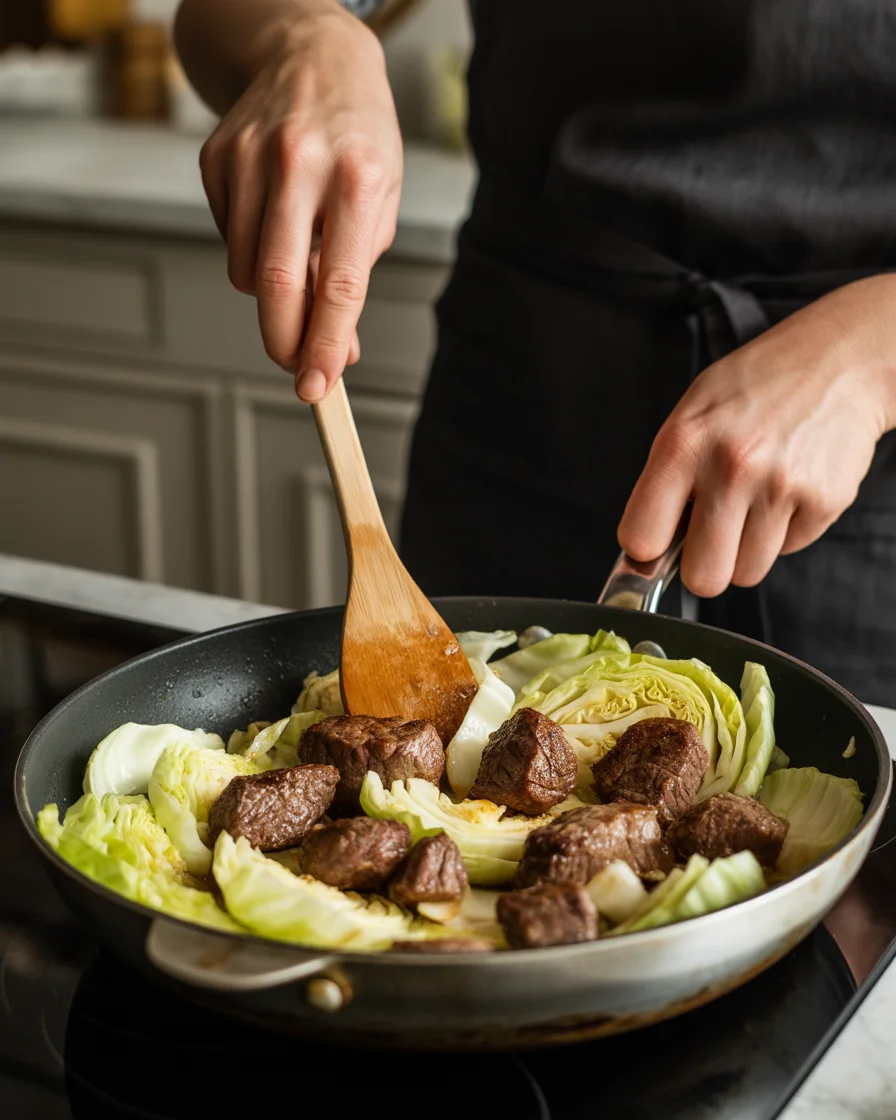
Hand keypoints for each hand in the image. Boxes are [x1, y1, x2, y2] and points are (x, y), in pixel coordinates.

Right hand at [198, 8, 401, 400]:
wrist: (311, 56)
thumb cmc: (358, 139)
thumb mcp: (380, 201)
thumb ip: (357, 272)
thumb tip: (337, 348)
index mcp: (357, 178)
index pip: (340, 283)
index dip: (327, 343)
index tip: (318, 384)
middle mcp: (300, 164)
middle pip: (279, 282)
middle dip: (283, 341)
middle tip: (293, 368)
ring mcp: (251, 158)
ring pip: (247, 270)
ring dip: (271, 293)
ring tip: (297, 258)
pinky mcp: (217, 158)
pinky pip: (228, 241)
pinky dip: (251, 253)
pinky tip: (273, 220)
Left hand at [618, 277, 895, 596]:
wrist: (839, 361)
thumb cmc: (756, 387)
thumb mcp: (690, 414)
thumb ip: (665, 478)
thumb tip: (649, 546)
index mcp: (684, 444)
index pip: (642, 539)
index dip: (648, 548)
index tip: (658, 541)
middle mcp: (731, 467)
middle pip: (702, 579)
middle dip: (703, 565)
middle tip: (711, 536)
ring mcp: (781, 487)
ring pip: (747, 573)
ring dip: (746, 548)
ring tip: (753, 501)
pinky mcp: (824, 501)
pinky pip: (788, 551)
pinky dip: (785, 530)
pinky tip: (786, 489)